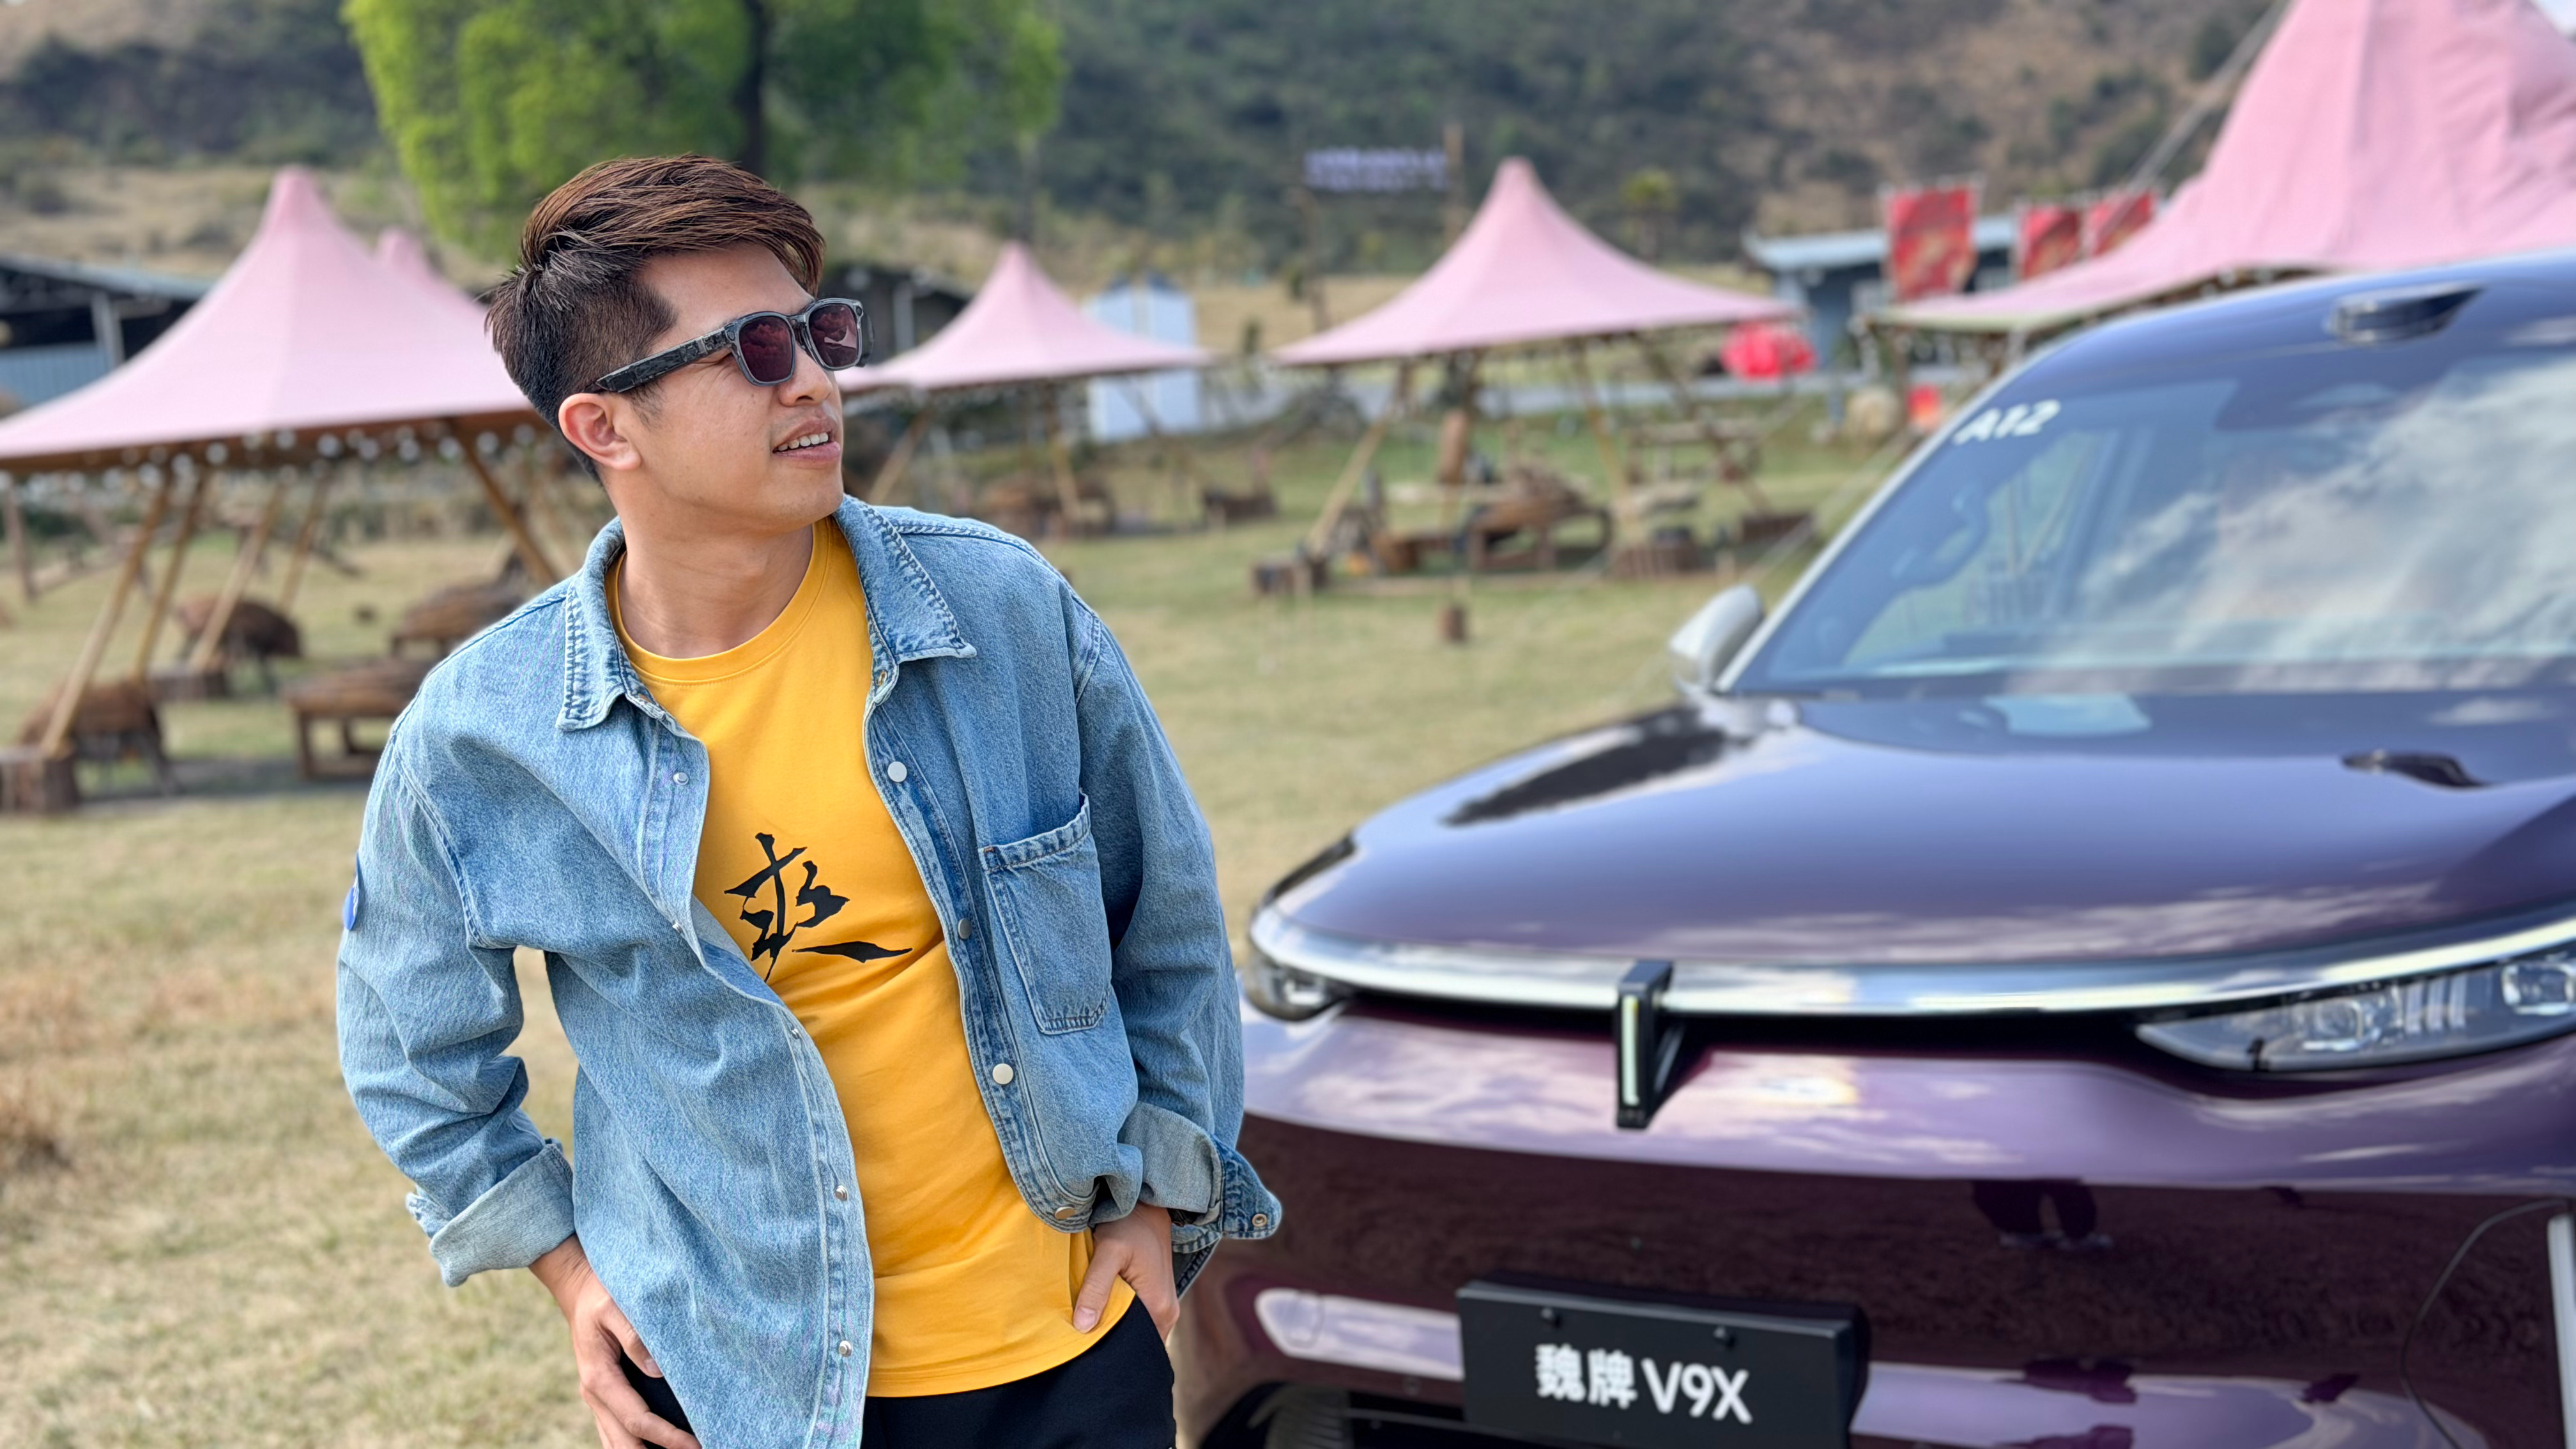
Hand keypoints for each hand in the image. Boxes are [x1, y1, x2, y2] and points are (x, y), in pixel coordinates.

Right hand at [530, 1235, 700, 1448]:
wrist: (578, 1291)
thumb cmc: (601, 1296)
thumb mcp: (614, 1307)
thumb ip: (634, 1336)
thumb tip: (656, 1369)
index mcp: (599, 1377)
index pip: (637, 1420)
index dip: (666, 1437)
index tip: (694, 1444)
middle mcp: (594, 1395)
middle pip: (624, 1442)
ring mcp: (596, 1399)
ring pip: (615, 1442)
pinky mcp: (602, 1396)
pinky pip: (614, 1431)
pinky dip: (632, 1444)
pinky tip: (657, 1446)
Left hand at [1075, 1203, 1175, 1336]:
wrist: (1147, 1205)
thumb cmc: (1128, 1225)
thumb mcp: (1109, 1252)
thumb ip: (1096, 1289)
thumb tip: (1082, 1327)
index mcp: (1159, 1309)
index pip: (1135, 1348)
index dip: (1110, 1351)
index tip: (1085, 1349)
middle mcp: (1167, 1313)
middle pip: (1136, 1342)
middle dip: (1111, 1342)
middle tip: (1082, 1339)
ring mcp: (1165, 1306)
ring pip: (1136, 1330)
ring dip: (1115, 1327)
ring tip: (1090, 1323)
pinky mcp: (1157, 1298)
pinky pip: (1138, 1318)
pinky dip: (1120, 1316)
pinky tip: (1103, 1308)